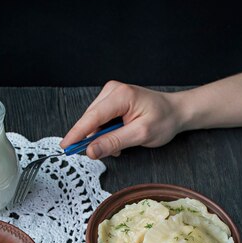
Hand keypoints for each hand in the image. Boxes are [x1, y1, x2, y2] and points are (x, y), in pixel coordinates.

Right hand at [60, 81, 185, 158]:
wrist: (176, 111)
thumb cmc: (163, 120)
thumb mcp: (140, 135)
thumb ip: (113, 142)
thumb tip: (90, 150)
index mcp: (120, 95)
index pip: (92, 117)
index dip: (77, 133)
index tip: (65, 147)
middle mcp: (112, 91)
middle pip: (91, 120)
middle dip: (96, 138)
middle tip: (113, 151)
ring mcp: (111, 94)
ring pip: (94, 122)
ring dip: (103, 137)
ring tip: (122, 143)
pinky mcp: (111, 101)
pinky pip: (100, 121)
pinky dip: (107, 133)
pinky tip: (120, 136)